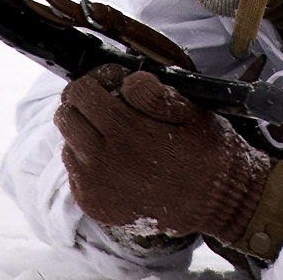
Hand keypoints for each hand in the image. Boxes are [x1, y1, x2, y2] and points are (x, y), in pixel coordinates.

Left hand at [55, 64, 271, 244]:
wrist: (216, 201)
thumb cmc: (207, 152)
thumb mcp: (192, 112)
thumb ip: (154, 94)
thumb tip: (127, 80)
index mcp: (126, 132)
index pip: (82, 92)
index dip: (98, 78)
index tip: (115, 80)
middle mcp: (102, 162)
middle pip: (66, 115)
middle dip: (84, 102)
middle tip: (110, 102)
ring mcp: (94, 186)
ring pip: (67, 143)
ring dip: (85, 132)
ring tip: (117, 133)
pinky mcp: (94, 203)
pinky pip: (75, 171)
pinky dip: (89, 160)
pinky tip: (117, 159)